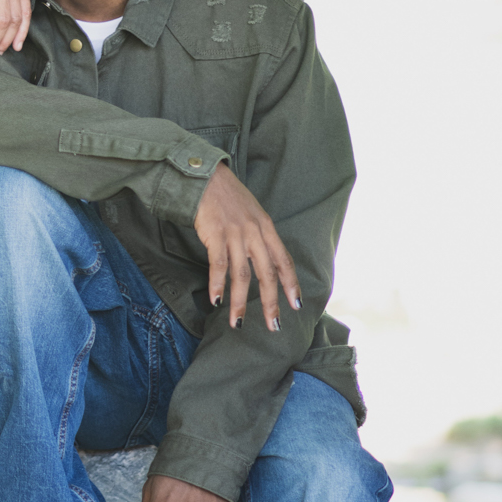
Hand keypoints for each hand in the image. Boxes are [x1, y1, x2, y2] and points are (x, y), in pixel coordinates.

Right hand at [192, 161, 300, 329]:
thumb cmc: (227, 195)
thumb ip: (258, 235)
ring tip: (238, 323)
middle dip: (271, 303)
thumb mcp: (251, 213)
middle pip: (267, 273)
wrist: (205, 175)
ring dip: (240, 303)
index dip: (291, 284)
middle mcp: (254, 232)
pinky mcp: (215, 233)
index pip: (284, 260)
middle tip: (273, 326)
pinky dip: (217, 284)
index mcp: (266, 227)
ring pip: (242, 274)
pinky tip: (216, 300)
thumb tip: (260, 261)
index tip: (296, 305)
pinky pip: (218, 264)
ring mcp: (235, 233)